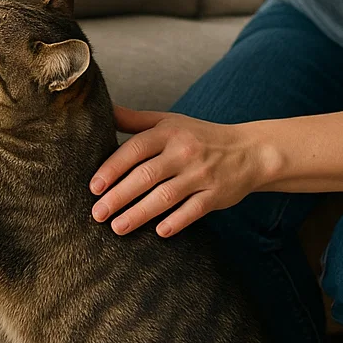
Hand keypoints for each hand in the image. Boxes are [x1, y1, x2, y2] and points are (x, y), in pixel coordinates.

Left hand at [88, 105, 267, 237]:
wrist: (249, 151)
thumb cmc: (199, 137)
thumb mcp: (169, 122)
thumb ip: (135, 120)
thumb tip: (104, 110)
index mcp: (169, 132)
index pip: (135, 149)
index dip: (113, 168)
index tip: (94, 187)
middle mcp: (184, 152)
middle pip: (146, 175)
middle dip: (119, 196)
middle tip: (97, 213)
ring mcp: (201, 174)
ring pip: (166, 196)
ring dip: (139, 213)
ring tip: (117, 227)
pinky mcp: (216, 195)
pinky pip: (193, 211)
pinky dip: (176, 222)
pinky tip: (159, 232)